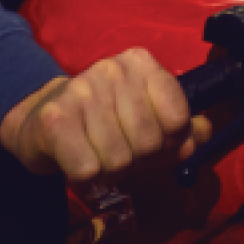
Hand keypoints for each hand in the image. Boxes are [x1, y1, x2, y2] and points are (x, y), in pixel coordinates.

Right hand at [0, 49, 211, 182]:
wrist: (41, 121)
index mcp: (141, 63)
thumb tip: (202, 134)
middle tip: (121, 154)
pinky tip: (79, 162)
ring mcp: (82, 90)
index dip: (170, 144)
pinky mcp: (55, 119)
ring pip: (119, 161)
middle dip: (139, 163)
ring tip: (98, 156)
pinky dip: (87, 180)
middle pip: (149, 144)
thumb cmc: (104, 122)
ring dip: (111, 173)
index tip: (154, 142)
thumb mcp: (148, 118)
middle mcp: (113, 69)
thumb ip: (183, 128)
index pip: (178, 118)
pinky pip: (89, 170)